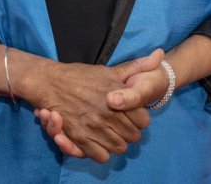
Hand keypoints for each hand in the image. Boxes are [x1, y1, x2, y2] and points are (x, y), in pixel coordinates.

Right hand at [27, 49, 163, 161]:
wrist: (51, 82)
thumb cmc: (81, 75)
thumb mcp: (110, 70)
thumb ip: (137, 66)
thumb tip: (159, 55)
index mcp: (117, 96)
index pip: (143, 120)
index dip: (139, 119)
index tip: (131, 115)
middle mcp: (107, 114)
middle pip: (133, 136)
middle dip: (129, 132)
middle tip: (121, 126)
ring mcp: (93, 127)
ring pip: (119, 147)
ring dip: (117, 143)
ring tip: (111, 135)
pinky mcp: (80, 137)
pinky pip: (101, 156)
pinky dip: (102, 152)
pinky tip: (99, 142)